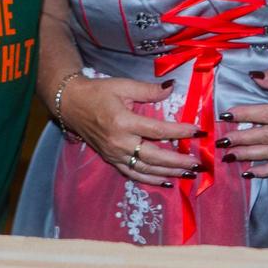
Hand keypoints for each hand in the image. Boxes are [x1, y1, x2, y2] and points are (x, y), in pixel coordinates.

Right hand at [57, 75, 199, 186]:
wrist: (71, 104)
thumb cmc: (98, 92)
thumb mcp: (123, 86)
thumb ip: (149, 90)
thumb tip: (172, 87)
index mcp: (123, 122)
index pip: (157, 130)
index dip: (179, 132)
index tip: (197, 131)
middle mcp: (119, 142)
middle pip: (154, 156)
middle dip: (177, 161)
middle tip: (197, 162)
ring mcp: (114, 154)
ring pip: (145, 169)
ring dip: (168, 173)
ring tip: (187, 173)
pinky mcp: (111, 159)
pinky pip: (132, 174)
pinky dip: (150, 179)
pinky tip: (165, 181)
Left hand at [219, 65, 267, 177]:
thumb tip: (253, 77)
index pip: (267, 115)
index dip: (246, 114)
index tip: (226, 115)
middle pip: (266, 137)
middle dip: (242, 139)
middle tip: (222, 140)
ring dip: (249, 156)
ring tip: (229, 155)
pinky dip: (267, 171)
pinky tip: (250, 173)